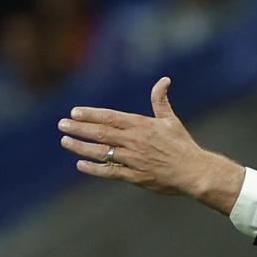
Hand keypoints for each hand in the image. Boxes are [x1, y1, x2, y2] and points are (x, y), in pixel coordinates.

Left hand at [58, 77, 244, 213]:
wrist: (194, 172)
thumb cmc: (183, 145)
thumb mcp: (171, 120)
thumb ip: (160, 101)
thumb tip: (164, 80)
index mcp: (141, 126)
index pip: (110, 117)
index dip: (90, 115)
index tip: (74, 112)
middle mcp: (134, 141)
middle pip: (100, 133)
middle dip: (78, 129)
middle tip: (62, 125)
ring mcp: (133, 160)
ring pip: (101, 152)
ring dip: (81, 147)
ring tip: (65, 142)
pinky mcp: (135, 177)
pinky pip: (110, 172)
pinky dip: (94, 169)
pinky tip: (81, 164)